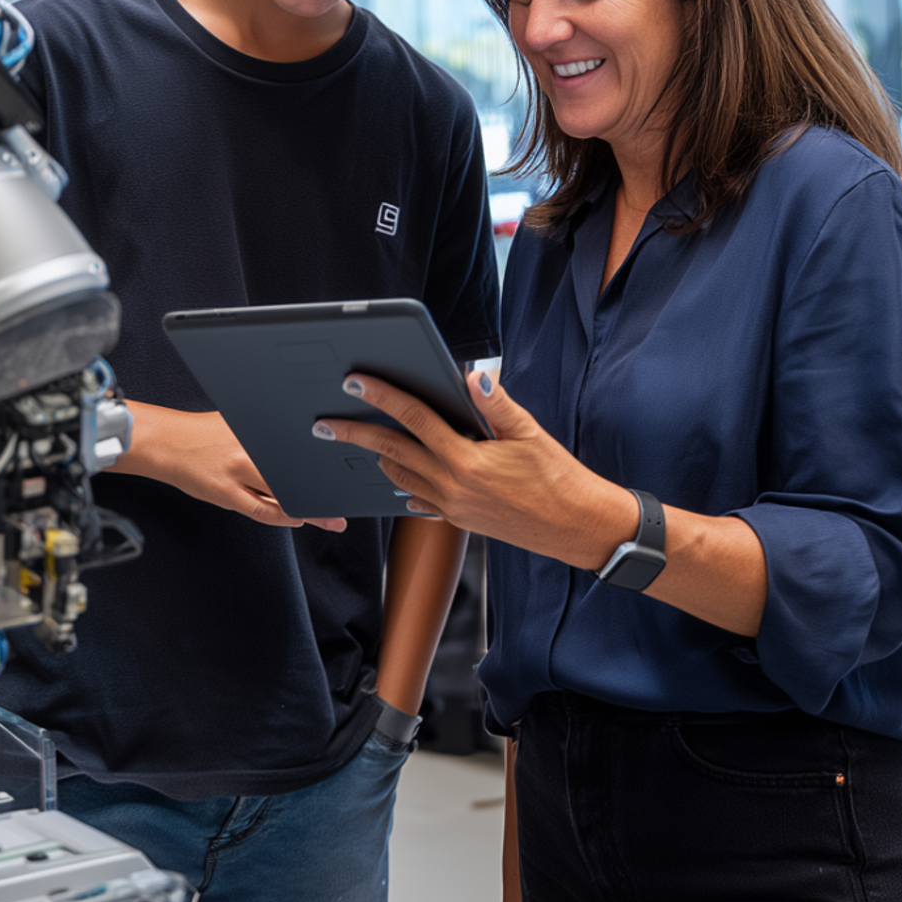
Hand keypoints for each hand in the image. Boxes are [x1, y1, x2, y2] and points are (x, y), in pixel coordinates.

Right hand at [117, 401, 345, 531]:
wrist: (165, 443)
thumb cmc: (202, 432)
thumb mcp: (239, 422)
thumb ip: (268, 432)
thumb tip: (300, 441)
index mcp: (254, 430)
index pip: (297, 447)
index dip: (322, 460)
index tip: (344, 469)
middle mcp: (248, 450)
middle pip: (295, 474)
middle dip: (322, 490)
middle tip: (346, 501)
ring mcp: (236, 474)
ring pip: (282, 496)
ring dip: (309, 511)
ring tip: (331, 520)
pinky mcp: (224, 494)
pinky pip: (260, 510)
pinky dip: (282, 516)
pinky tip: (297, 519)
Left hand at [314, 373, 635, 569]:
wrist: (577, 527)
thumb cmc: (560, 479)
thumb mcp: (531, 433)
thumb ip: (497, 403)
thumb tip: (471, 374)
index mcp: (468, 461)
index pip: (414, 419)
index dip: (382, 396)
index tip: (356, 381)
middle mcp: (453, 487)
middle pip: (392, 452)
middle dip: (355, 434)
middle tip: (325, 423)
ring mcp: (452, 507)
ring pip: (399, 478)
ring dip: (379, 457)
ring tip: (362, 439)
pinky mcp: (458, 520)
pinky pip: (418, 501)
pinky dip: (405, 483)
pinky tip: (399, 474)